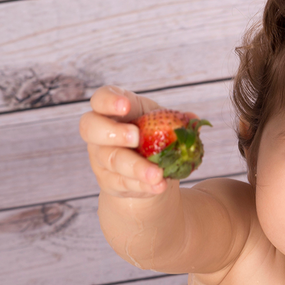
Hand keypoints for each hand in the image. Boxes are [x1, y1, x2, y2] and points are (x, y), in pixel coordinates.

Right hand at [79, 86, 195, 197]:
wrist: (149, 171)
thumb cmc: (154, 138)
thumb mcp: (164, 124)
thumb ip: (176, 121)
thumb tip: (194, 119)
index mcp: (112, 110)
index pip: (100, 99)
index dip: (109, 101)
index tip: (126, 105)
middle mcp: (99, 133)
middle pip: (90, 128)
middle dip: (113, 132)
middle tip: (135, 137)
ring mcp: (100, 158)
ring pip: (110, 160)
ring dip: (135, 167)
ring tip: (157, 174)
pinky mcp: (108, 181)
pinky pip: (122, 183)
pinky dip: (142, 185)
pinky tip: (158, 186)